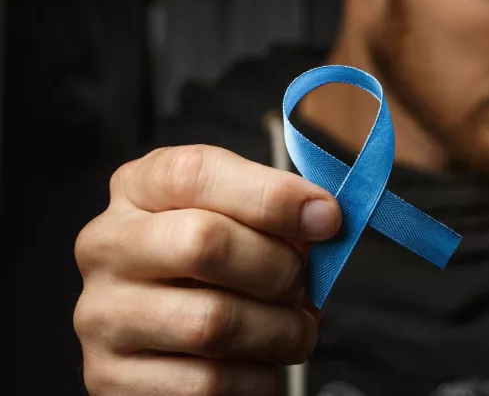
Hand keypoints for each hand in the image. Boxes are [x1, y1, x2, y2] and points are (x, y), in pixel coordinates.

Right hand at [74, 145, 340, 394]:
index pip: (195, 172)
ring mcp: (102, 314)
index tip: (327, 218)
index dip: (272, 195)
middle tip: (302, 283)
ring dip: (279, 330)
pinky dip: (256, 377)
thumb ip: (272, 208)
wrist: (166, 339)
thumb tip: (322, 218)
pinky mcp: (110, 377)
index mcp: (138, 188)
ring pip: (211, 322)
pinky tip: (261, 363)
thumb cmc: (214, 265)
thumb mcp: (233, 217)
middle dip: (277, 266)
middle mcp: (107, 245)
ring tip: (296, 328)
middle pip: (203, 242)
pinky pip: (207, 382)